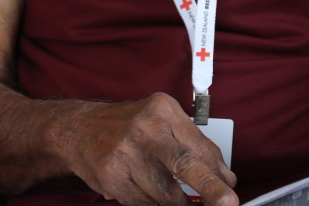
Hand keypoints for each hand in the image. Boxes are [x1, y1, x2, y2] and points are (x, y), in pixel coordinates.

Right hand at [57, 92, 236, 205]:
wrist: (77, 129)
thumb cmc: (126, 125)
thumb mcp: (162, 122)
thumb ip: (195, 146)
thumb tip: (225, 177)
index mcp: (162, 111)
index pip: (200, 145)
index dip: (219, 173)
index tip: (231, 190)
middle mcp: (143, 129)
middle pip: (184, 164)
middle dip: (210, 188)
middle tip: (227, 203)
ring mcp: (124, 154)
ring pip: (166, 193)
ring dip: (179, 203)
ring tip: (179, 200)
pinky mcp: (111, 177)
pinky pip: (144, 203)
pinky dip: (153, 204)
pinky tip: (149, 193)